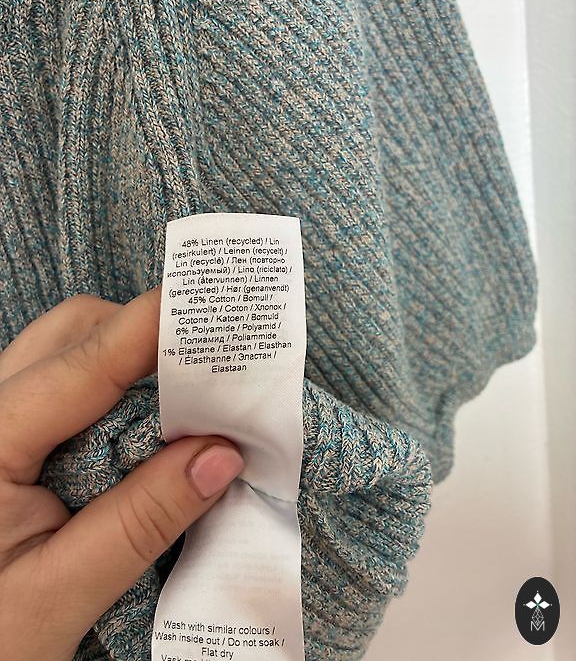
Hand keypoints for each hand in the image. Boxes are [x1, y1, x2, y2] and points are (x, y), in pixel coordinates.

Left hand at [0, 285, 244, 660]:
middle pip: (74, 333)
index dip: (155, 327)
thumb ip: (139, 522)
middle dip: (146, 337)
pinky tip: (147, 427)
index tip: (217, 310)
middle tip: (213, 372)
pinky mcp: (10, 438)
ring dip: (131, 361)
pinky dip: (115, 388)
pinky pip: (67, 383)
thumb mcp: (58, 597)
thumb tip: (221, 455)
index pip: (83, 362)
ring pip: (68, 350)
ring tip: (187, 404)